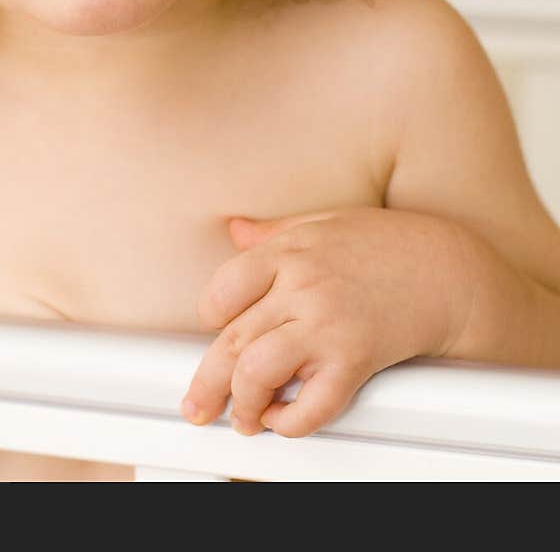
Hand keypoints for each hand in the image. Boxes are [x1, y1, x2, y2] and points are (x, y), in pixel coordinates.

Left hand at [181, 206, 469, 437]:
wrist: (448, 269)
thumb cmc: (386, 243)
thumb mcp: (323, 223)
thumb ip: (275, 231)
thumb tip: (235, 229)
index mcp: (288, 252)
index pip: (222, 289)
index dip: (210, 318)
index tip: (213, 333)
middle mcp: (301, 287)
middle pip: (232, 340)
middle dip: (206, 384)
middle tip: (196, 408)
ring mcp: (328, 324)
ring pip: (259, 371)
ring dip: (244, 404)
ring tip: (245, 417)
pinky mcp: (356, 358)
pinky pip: (313, 402)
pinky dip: (292, 421)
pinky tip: (288, 420)